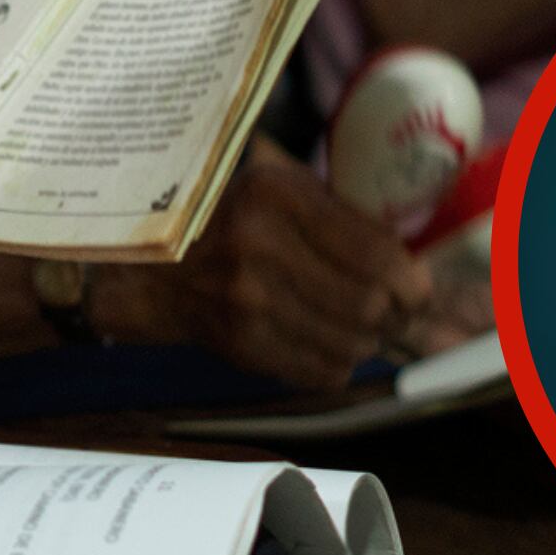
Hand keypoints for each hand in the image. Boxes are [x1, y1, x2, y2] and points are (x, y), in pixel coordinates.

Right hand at [88, 138, 438, 394]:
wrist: (137, 263)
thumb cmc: (217, 216)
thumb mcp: (272, 184)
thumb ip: (337, 211)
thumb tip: (411, 259)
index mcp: (276, 194)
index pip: (376, 253)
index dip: (412, 281)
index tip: (418, 290)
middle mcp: (260, 244)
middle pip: (369, 304)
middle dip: (395, 317)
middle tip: (398, 314)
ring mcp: (246, 298)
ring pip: (349, 343)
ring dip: (365, 343)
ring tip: (360, 329)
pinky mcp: (238, 341)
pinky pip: (318, 370)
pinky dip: (334, 363)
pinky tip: (323, 343)